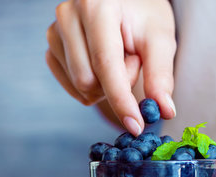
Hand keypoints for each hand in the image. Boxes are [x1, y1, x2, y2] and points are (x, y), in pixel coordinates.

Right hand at [46, 0, 176, 135]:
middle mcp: (68, 15)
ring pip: (80, 87)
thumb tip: (164, 111)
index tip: (136, 126)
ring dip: (106, 85)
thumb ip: (160, 74)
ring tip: (118, 57)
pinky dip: (93, 86)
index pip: (105, 63)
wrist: (124, 4)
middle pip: (89, 80)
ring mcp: (54, 32)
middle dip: (117, 83)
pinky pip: (72, 88)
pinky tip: (101, 64)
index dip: (121, 99)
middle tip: (133, 60)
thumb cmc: (143, 15)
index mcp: (96, 4)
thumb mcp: (159, 38)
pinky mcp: (51, 49)